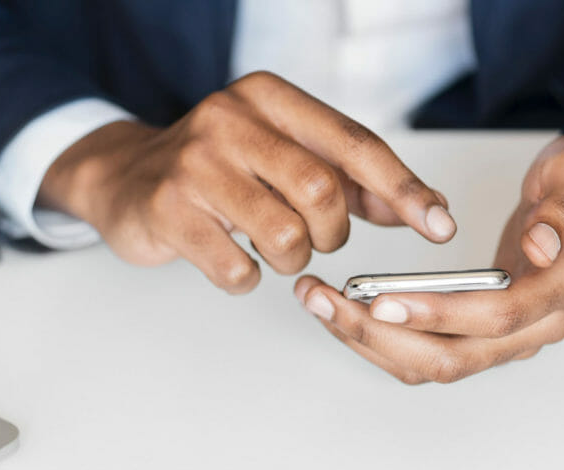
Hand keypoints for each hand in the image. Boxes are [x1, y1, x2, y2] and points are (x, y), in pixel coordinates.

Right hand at [40, 71, 454, 293]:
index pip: (353, 143)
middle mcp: (228, 119)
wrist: (124, 178)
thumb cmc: (217, 169)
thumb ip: (350, 179)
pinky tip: (230, 259)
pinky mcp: (167, 210)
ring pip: (285, 236)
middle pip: (322, 193)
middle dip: (330, 234)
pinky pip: (238, 269)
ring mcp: (193, 164)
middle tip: (313, 239)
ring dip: (290, 260)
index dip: (403, 189)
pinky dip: (246, 278)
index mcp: (266, 97)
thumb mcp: (282, 155)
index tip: (438, 225)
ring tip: (268, 248)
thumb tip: (423, 208)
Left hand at [294, 135, 563, 382]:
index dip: (438, 314)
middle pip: (452, 356)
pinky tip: (341, 309)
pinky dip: (378, 338)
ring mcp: (505, 338)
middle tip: (325, 300)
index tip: (382, 300)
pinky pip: (424, 352)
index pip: (496, 318)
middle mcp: (535, 327)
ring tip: (318, 301)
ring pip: (430, 363)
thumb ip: (561, 210)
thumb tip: (540, 245)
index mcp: (562, 291)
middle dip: (380, 334)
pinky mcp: (478, 334)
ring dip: (368, 340)